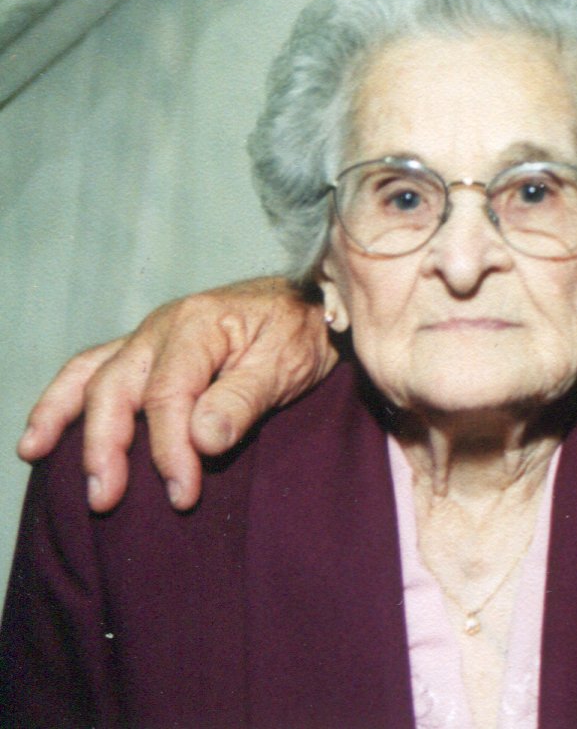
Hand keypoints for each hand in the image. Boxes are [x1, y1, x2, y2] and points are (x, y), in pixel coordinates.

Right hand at [16, 277, 335, 511]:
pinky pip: (92, 369)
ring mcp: (148, 335)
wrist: (312, 303)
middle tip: (106, 499)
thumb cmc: (300, 334)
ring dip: (63, 418)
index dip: (170, 450)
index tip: (182, 494)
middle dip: (106, 447)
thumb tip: (201, 440)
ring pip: (92, 376)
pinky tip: (42, 432)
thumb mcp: (285, 365)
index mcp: (197, 325)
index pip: (168, 396)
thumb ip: (242, 401)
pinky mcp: (145, 349)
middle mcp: (162, 326)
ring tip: (37, 456)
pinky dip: (62, 398)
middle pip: (117, 388)